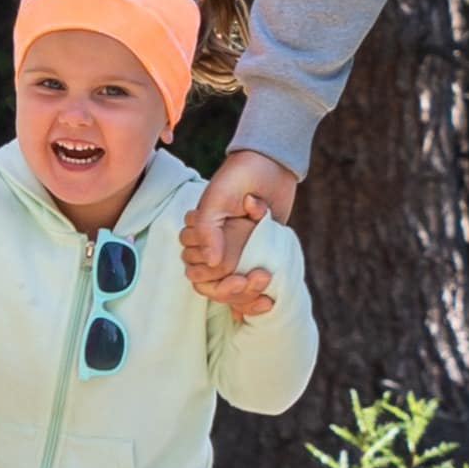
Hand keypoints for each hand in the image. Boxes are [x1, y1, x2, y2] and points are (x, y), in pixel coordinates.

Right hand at [182, 148, 298, 313]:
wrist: (271, 165)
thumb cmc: (237, 178)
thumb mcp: (216, 200)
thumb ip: (208, 231)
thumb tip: (213, 263)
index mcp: (200, 237)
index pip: (198, 274)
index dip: (216, 282)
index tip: (238, 277)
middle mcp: (216, 248)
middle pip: (215, 286)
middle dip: (236, 291)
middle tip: (259, 278)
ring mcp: (236, 252)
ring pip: (233, 289)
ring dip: (248, 296)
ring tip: (267, 286)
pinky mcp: (257, 253)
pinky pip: (251, 283)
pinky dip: (256, 297)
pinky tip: (268, 302)